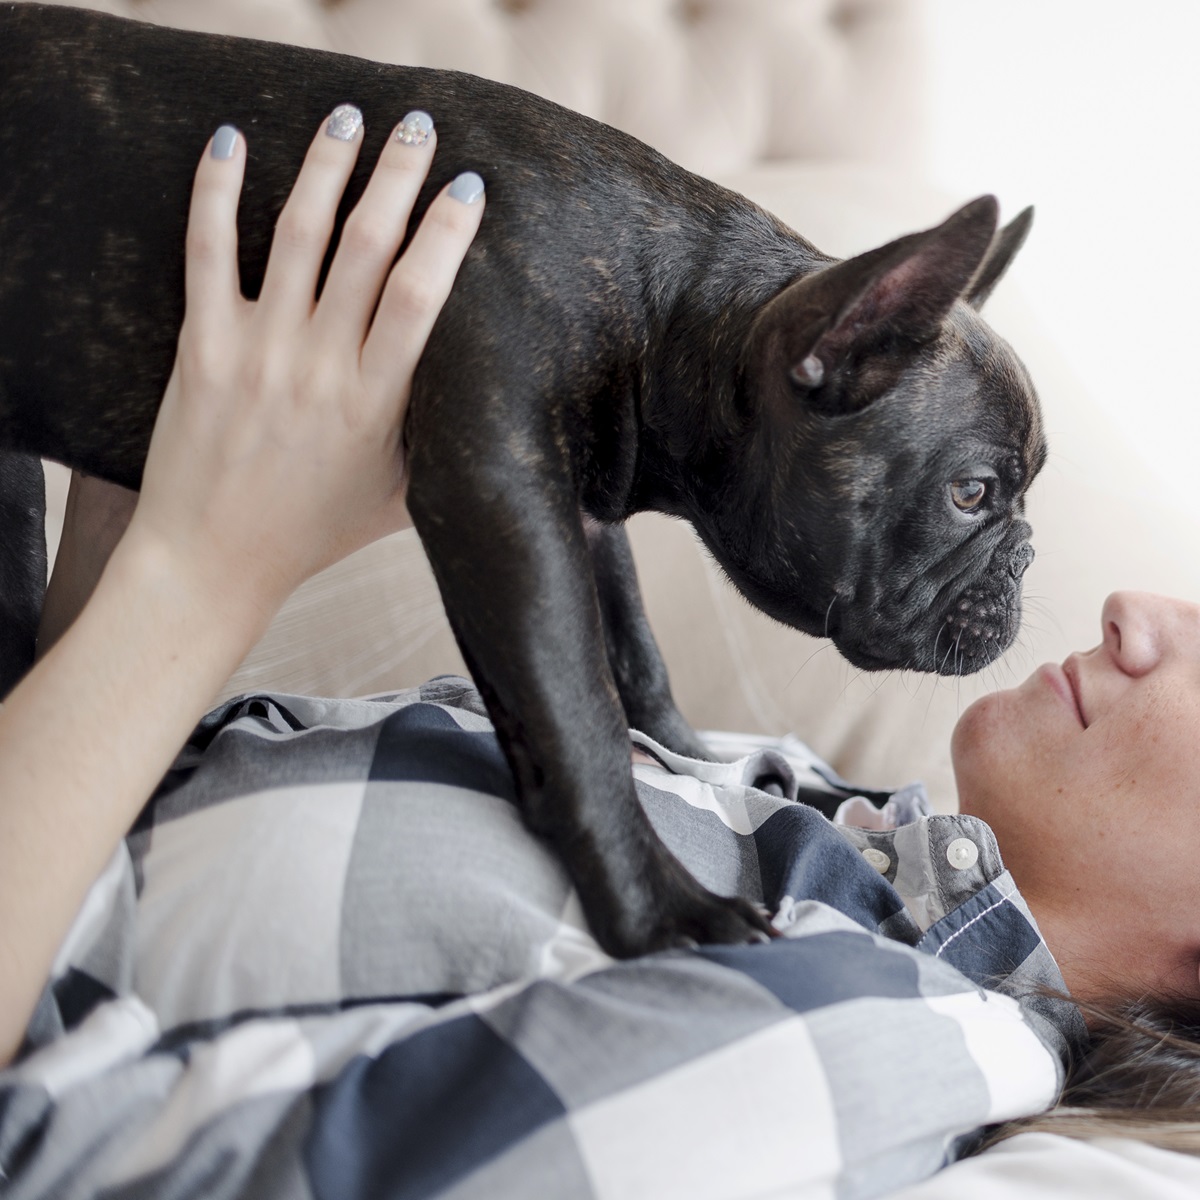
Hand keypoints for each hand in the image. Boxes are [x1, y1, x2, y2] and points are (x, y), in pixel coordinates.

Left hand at [124, 107, 483, 627]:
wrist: (213, 560)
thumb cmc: (317, 532)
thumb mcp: (402, 500)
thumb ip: (445, 450)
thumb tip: (504, 421)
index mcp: (378, 403)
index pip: (424, 295)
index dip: (449, 232)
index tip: (469, 186)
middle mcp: (321, 367)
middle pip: (369, 248)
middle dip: (398, 176)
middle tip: (418, 127)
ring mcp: (258, 352)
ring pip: (299, 235)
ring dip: (328, 168)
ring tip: (348, 117)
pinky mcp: (201, 347)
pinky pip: (206, 253)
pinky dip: (216, 192)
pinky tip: (233, 141)